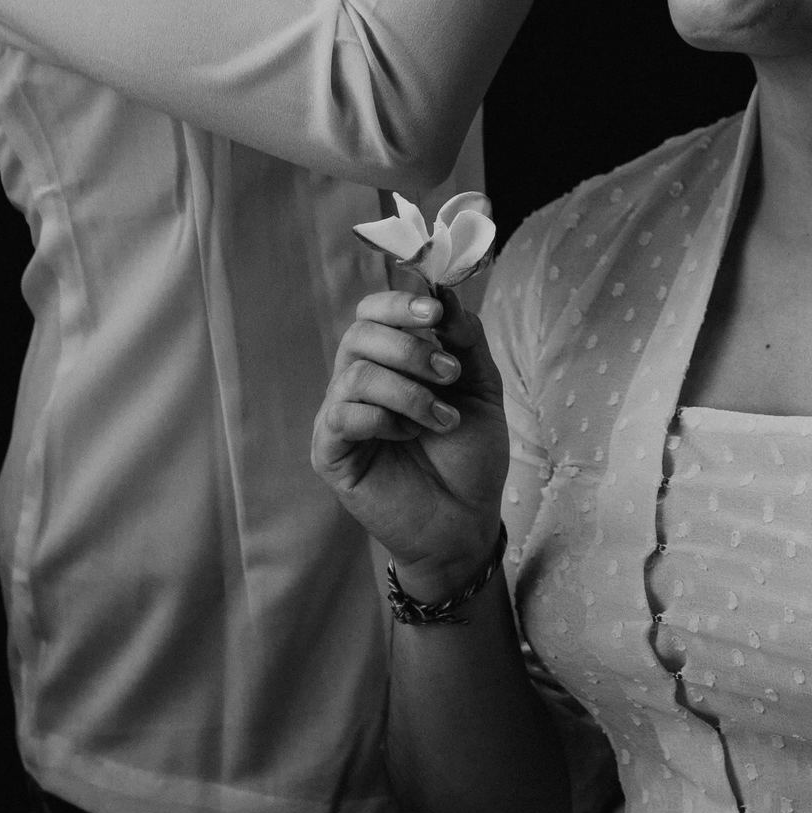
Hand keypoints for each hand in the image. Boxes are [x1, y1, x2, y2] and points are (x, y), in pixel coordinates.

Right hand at [312, 289, 510, 599]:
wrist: (466, 519)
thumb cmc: (469, 453)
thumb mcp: (481, 386)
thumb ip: (465, 339)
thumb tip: (444, 293)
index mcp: (391, 360)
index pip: (373, 312)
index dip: (399, 304)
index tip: (435, 313)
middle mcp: (358, 381)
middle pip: (359, 334)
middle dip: (411, 349)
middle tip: (451, 376)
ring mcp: (341, 416)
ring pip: (355, 374)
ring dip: (408, 391)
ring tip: (442, 418)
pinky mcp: (330, 453)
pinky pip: (342, 416)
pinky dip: (383, 419)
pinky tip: (408, 438)